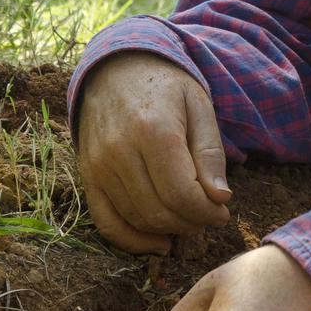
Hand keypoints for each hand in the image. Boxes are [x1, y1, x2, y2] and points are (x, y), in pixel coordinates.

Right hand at [77, 52, 230, 253]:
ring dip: (168, 230)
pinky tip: (159, 242)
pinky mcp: (87, 176)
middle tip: (209, 217)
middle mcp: (119, 151)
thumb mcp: (199, 106)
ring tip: (189, 221)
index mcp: (153, 130)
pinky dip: (133, 240)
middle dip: (191, 223)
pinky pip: (106, 222)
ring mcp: (98, 166)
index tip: (223, 211)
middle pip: (159, 211)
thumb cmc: (166, 86)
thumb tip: (219, 199)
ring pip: (136, 219)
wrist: (117, 68)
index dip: (208, 212)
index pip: (182, 194)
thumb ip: (210, 153)